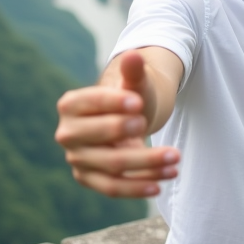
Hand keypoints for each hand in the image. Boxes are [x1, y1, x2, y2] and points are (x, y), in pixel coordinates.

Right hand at [55, 50, 180, 197]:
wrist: (129, 121)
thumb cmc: (130, 98)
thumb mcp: (135, 83)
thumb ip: (134, 72)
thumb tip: (133, 55)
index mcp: (71, 105)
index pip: (90, 103)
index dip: (112, 103)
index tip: (138, 103)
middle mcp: (68, 134)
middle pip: (99, 137)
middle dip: (125, 132)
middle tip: (149, 125)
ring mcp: (77, 159)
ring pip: (112, 166)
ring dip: (145, 164)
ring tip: (175, 157)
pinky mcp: (90, 179)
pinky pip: (114, 188)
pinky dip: (139, 187)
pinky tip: (163, 182)